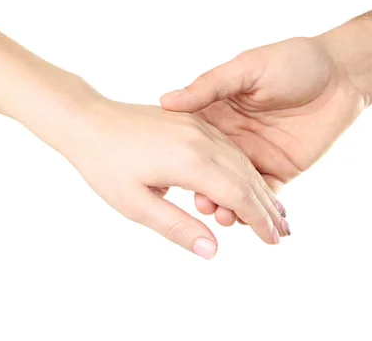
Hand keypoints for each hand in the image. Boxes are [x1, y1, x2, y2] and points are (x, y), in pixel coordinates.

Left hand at [53, 98, 283, 258]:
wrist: (88, 120)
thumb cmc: (105, 165)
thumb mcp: (135, 204)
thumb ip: (177, 227)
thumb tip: (212, 251)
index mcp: (191, 161)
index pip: (238, 196)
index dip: (258, 220)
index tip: (273, 242)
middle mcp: (203, 139)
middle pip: (247, 177)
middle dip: (267, 207)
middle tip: (283, 233)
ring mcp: (200, 126)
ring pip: (241, 160)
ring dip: (259, 187)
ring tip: (273, 213)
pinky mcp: (194, 120)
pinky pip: (228, 147)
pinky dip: (243, 169)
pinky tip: (247, 182)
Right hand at [161, 36, 364, 222]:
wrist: (341, 74)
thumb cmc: (292, 60)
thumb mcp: (247, 68)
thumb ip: (210, 86)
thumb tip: (167, 101)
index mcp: (218, 113)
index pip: (192, 142)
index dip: (181, 161)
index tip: (172, 176)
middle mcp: (232, 138)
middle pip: (211, 172)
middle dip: (205, 191)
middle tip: (202, 205)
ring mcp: (256, 156)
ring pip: (235, 189)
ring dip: (227, 205)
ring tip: (224, 217)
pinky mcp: (280, 170)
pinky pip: (264, 194)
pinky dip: (255, 210)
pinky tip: (247, 221)